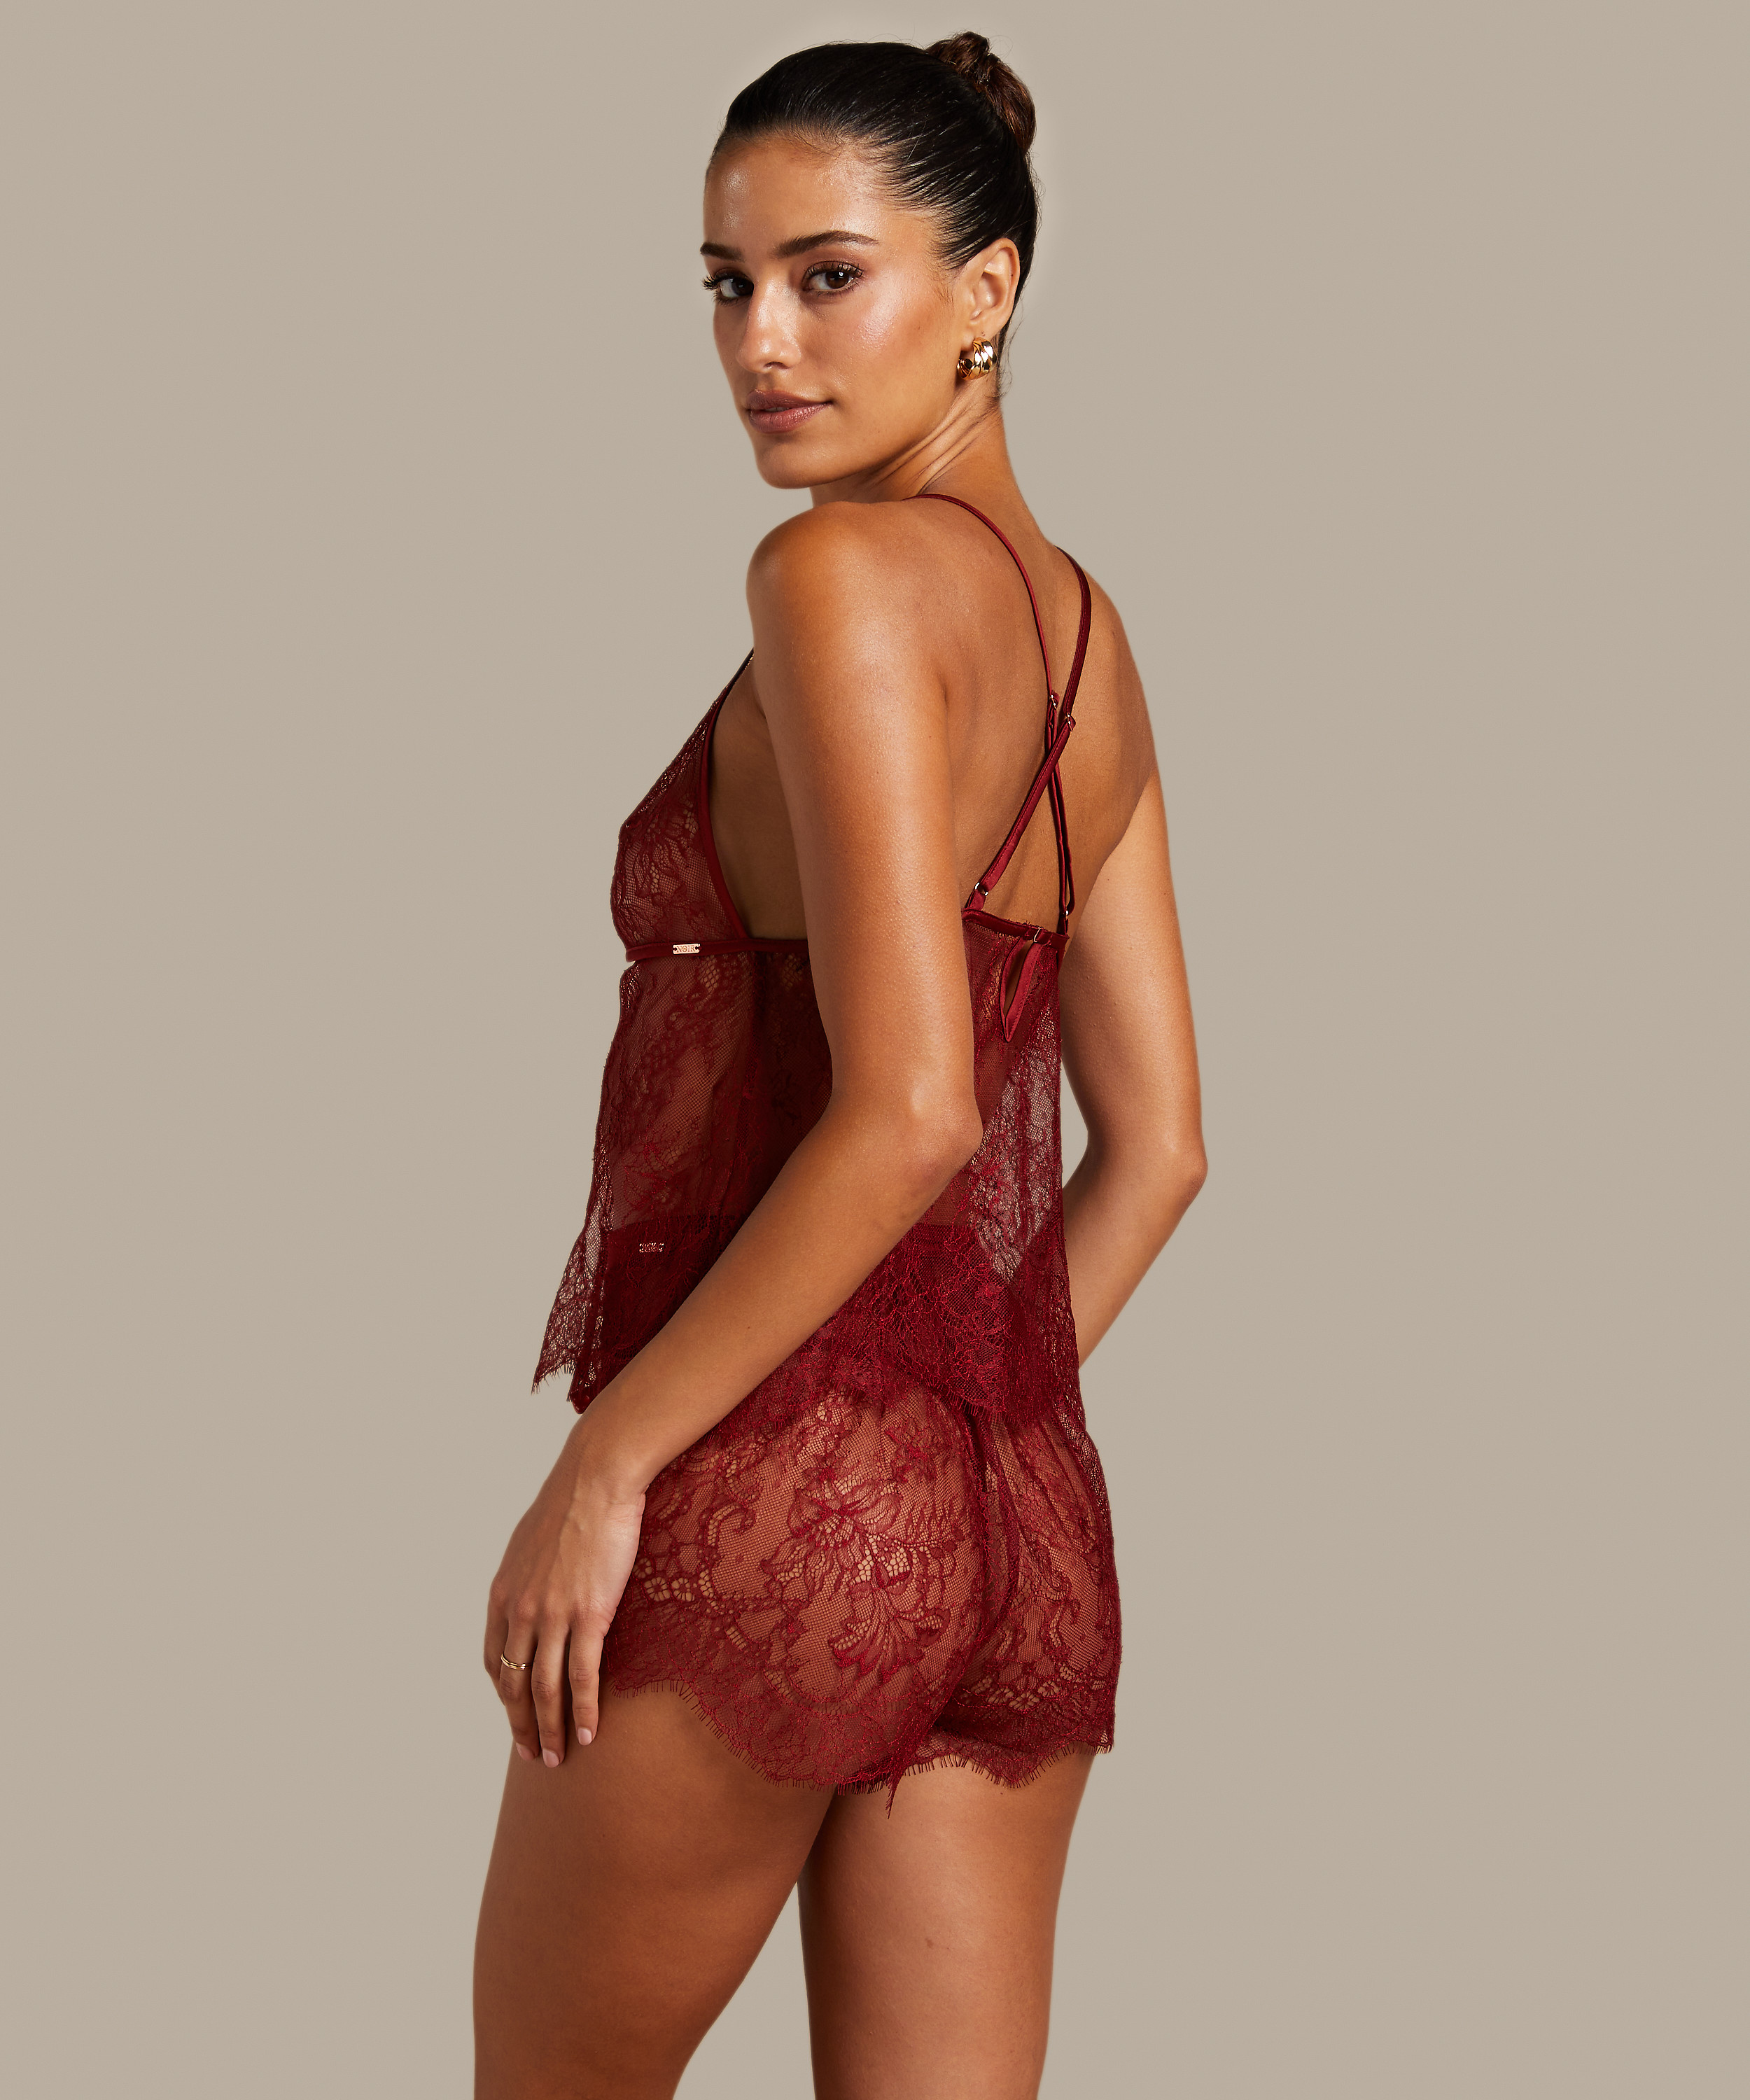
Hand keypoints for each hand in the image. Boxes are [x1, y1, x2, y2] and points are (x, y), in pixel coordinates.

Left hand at [483, 1428, 646, 1766]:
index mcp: (503, 1594)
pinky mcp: (588, 1615)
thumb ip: (525, 1576)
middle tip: (534, 1755)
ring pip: (544, 1688)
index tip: (516, 1716)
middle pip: (513, 1683)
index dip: (503, 1695)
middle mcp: (520, 1610)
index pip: (494, 1659)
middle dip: (521, 1725)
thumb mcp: (529, 1543)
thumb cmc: (570, 1502)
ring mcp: (552, 1615)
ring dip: (550, 1729)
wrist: (596, 1478)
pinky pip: (582, 1676)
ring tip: (559, 1757)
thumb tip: (532, 1588)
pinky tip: (588, 1733)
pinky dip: (583, 1711)